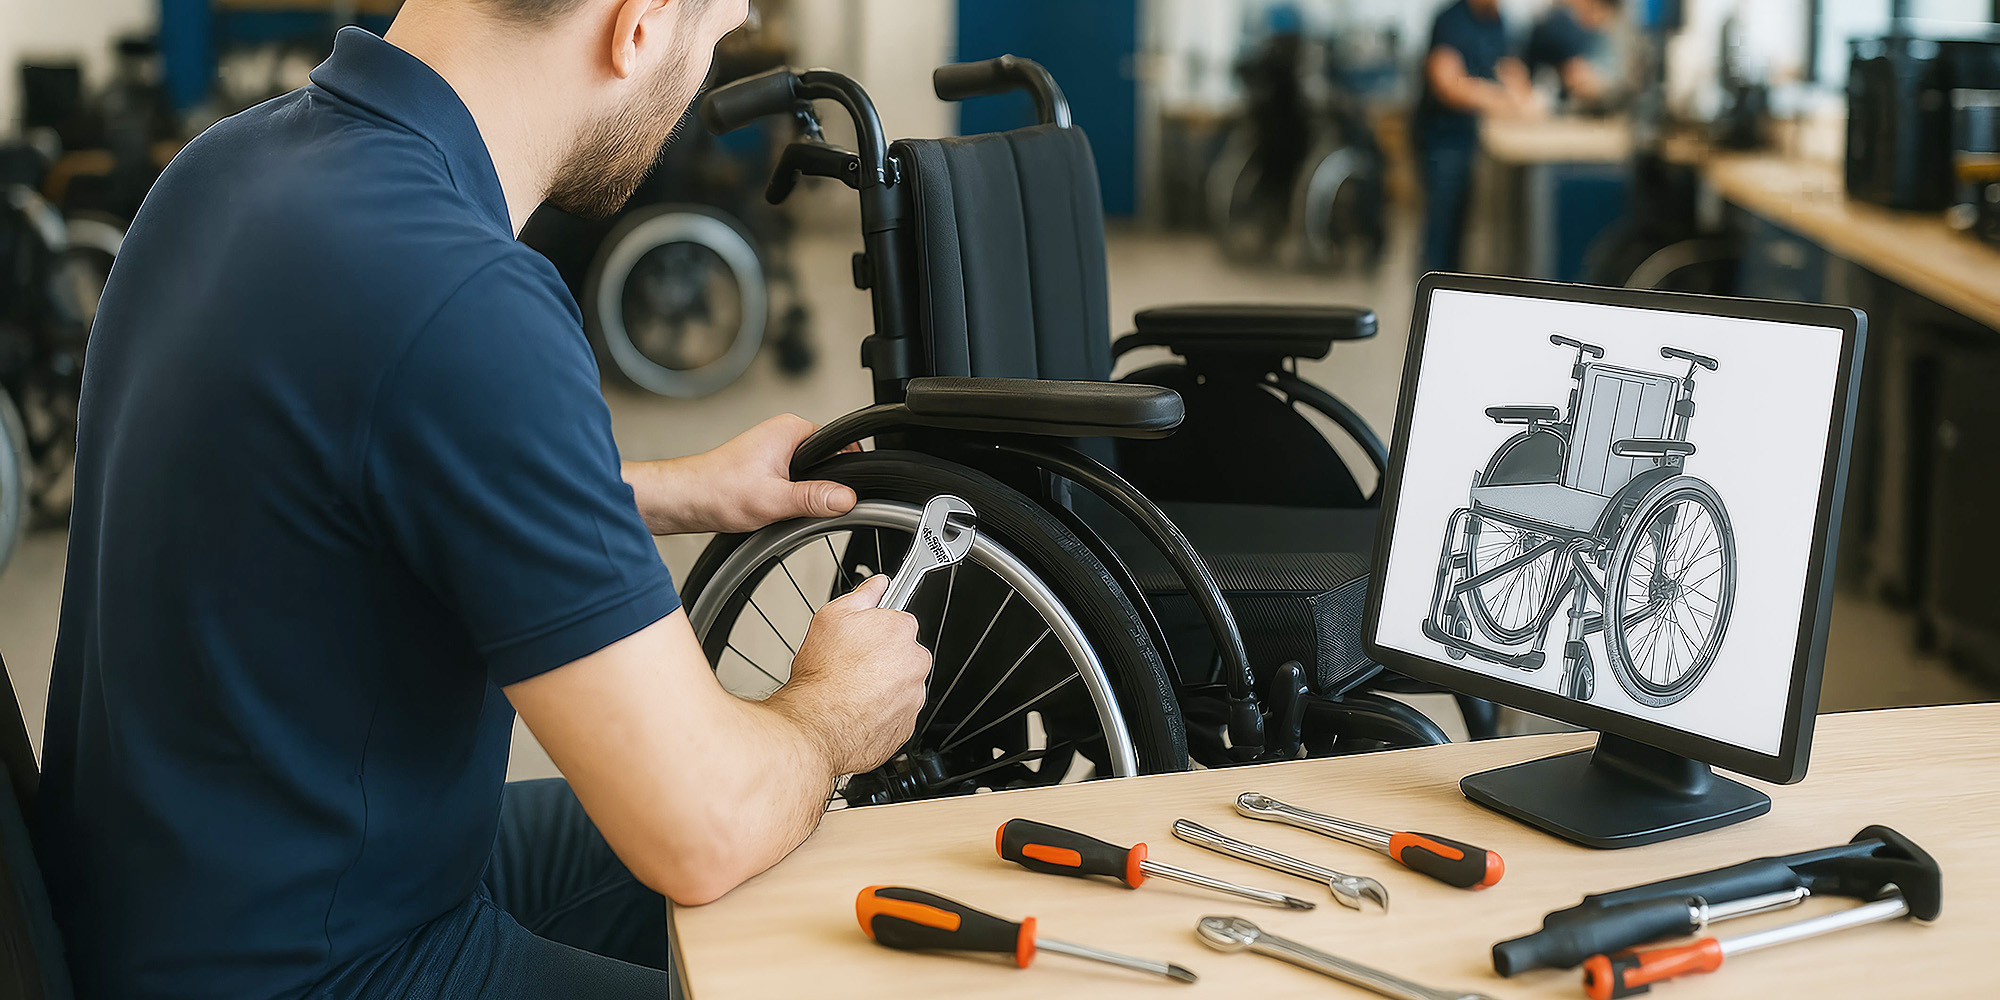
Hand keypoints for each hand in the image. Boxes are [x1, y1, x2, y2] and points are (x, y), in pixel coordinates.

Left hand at [627, 414, 857, 534]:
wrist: (686, 500)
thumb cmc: (718, 490)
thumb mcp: (774, 499)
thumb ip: (815, 498)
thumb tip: (848, 498)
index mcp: (791, 429)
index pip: (840, 444)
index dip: (848, 470)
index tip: (848, 493)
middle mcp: (784, 434)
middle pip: (827, 462)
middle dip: (824, 486)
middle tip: (808, 506)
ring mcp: (775, 450)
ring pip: (810, 474)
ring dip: (805, 494)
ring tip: (786, 507)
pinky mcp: (767, 466)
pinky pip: (794, 481)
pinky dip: (792, 497)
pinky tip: (779, 509)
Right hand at [767, 575, 931, 775]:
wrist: (816, 725)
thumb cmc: (822, 674)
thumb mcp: (832, 617)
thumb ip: (862, 595)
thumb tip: (878, 584)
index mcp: (901, 631)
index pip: (898, 621)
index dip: (874, 629)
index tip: (861, 637)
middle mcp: (915, 663)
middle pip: (902, 654)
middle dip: (881, 658)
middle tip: (851, 665)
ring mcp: (913, 697)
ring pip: (901, 685)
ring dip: (882, 686)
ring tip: (851, 689)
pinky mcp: (906, 725)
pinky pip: (896, 713)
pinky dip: (881, 712)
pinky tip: (856, 709)